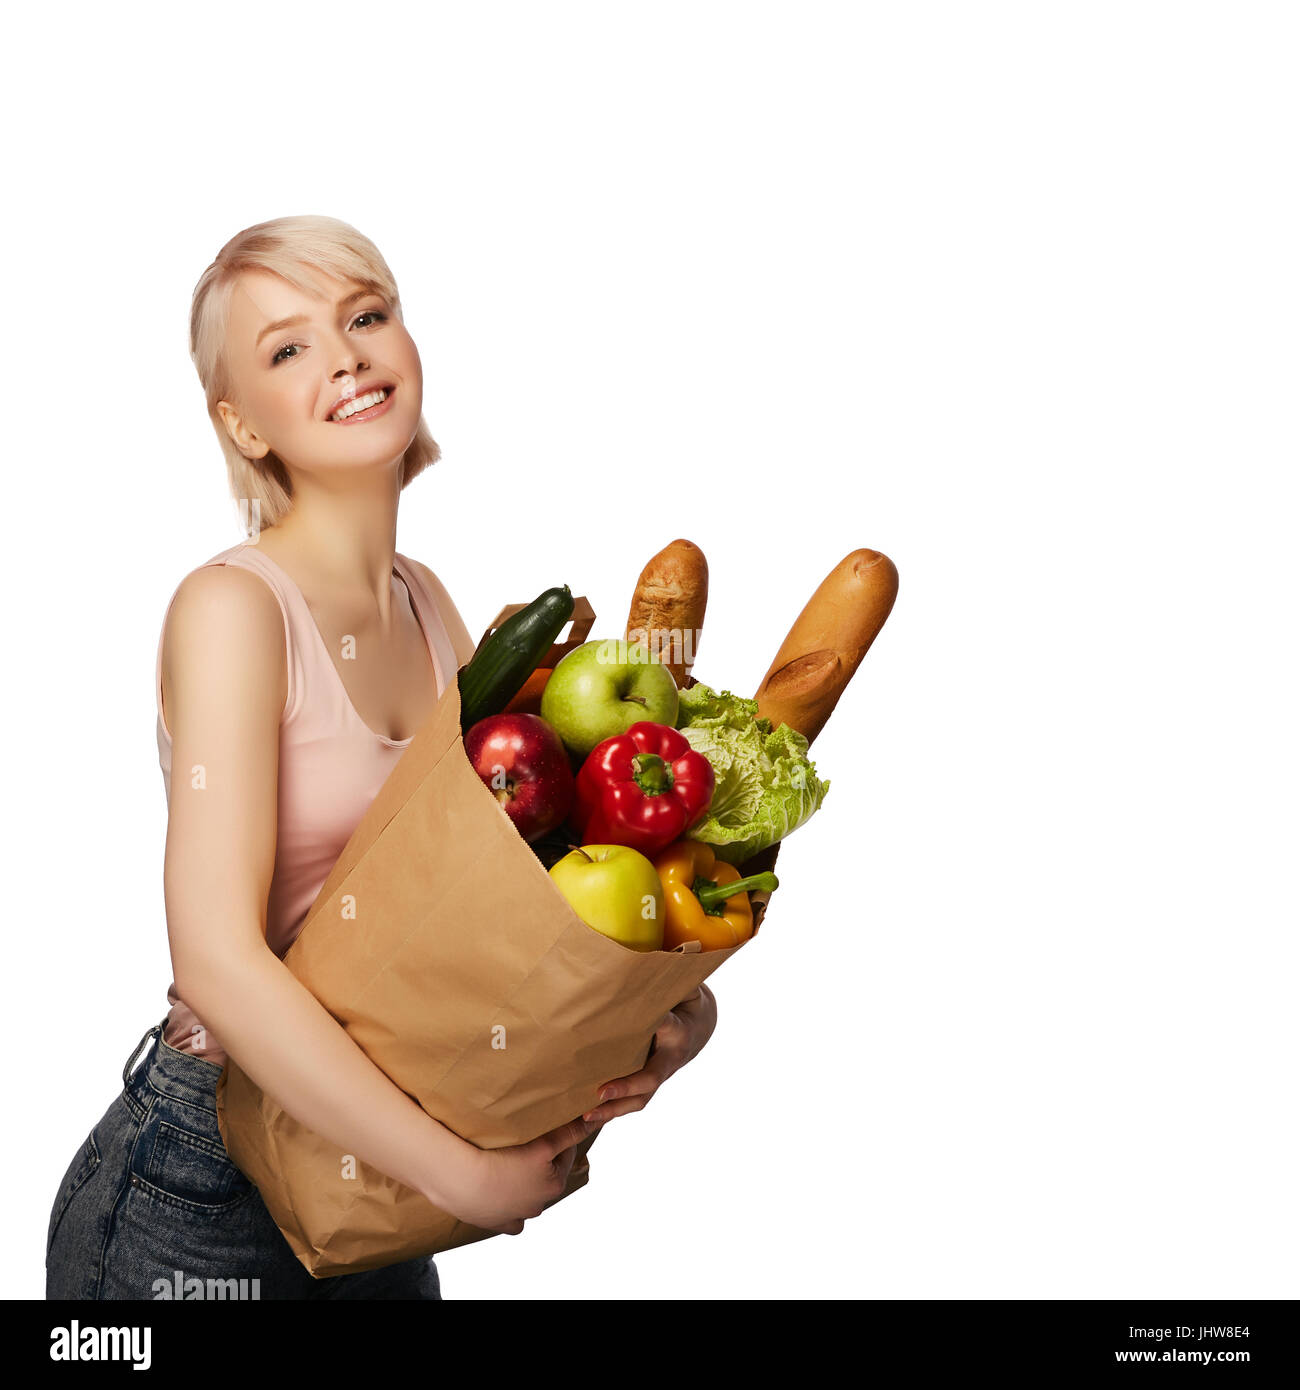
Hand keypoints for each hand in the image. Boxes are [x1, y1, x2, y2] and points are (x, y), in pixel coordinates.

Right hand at [447, 1115, 600, 1235]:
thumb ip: (569, 1132)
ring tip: (509, 1163)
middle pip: (547, 1174)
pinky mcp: (499, 1223)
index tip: (549, 1122)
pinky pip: (511, 1218)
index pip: (566, 1151)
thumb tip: (594, 1119)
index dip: (559, 1134)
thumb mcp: (543, 1143)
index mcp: (555, 1184)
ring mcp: (519, 1215)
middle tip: (526, 1140)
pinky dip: (509, 1207)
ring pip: (529, 1196)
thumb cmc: (503, 1159)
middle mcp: (540, 1204)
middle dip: (541, 1160)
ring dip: (524, 1181)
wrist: (464, 1182)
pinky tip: (503, 1195)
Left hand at [582, 984, 717, 1123]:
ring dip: (615, 1108)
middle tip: (602, 1090)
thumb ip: (666, 980)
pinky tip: (587, 1116)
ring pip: (641, 1097)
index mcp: (679, 1029)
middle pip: (652, 1077)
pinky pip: (633, 1100)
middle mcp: (671, 1057)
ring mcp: (661, 1074)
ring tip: (588, 1115)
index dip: (655, 1027)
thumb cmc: (684, 1000)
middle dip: (628, 1086)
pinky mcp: (649, 1082)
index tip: (638, 1027)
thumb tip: (642, 965)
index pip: (668, 1028)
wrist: (700, 1024)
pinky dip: (612, 1110)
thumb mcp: (682, 985)